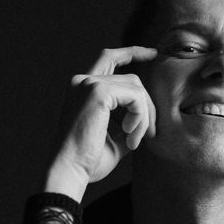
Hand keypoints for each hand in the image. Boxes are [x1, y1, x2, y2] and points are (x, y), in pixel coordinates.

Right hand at [45, 46, 157, 200]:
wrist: (70, 172)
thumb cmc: (88, 161)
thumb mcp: (114, 137)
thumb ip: (128, 120)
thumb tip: (150, 116)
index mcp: (82, 89)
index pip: (109, 58)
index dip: (132, 52)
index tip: (153, 53)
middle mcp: (82, 81)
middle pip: (132, 79)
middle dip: (147, 105)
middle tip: (150, 134)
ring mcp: (88, 84)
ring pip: (136, 88)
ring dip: (143, 116)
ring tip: (135, 140)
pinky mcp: (97, 92)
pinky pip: (135, 96)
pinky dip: (140, 117)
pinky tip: (130, 136)